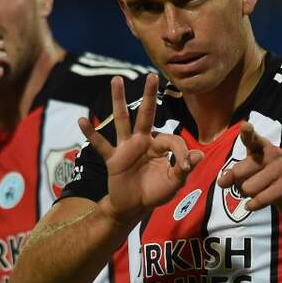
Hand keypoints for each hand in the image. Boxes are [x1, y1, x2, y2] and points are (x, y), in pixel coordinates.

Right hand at [78, 73, 203, 224]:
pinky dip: (91, 133)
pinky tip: (82, 120)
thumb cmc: (154, 192)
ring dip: (118, 100)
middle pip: (146, 114)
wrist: (133, 207)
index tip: (185, 166)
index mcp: (159, 146)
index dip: (181, 152)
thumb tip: (199, 154)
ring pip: (122, 120)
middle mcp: (142, 141)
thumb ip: (184, 168)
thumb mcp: (174, 183)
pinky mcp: (113, 159)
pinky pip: (101, 145)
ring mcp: (126, 148)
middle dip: (149, 95)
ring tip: (116, 80)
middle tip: (152, 75)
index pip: (171, 140)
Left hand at [216, 121, 281, 216]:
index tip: (245, 126)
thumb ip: (233, 174)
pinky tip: (253, 205)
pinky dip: (254, 205)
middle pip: (239, 172)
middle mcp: (272, 153)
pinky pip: (261, 198)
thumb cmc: (268, 180)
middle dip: (239, 184)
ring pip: (248, 188)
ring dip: (249, 196)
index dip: (247, 133)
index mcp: (261, 147)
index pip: (252, 139)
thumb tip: (222, 181)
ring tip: (260, 192)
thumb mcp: (249, 174)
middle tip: (250, 186)